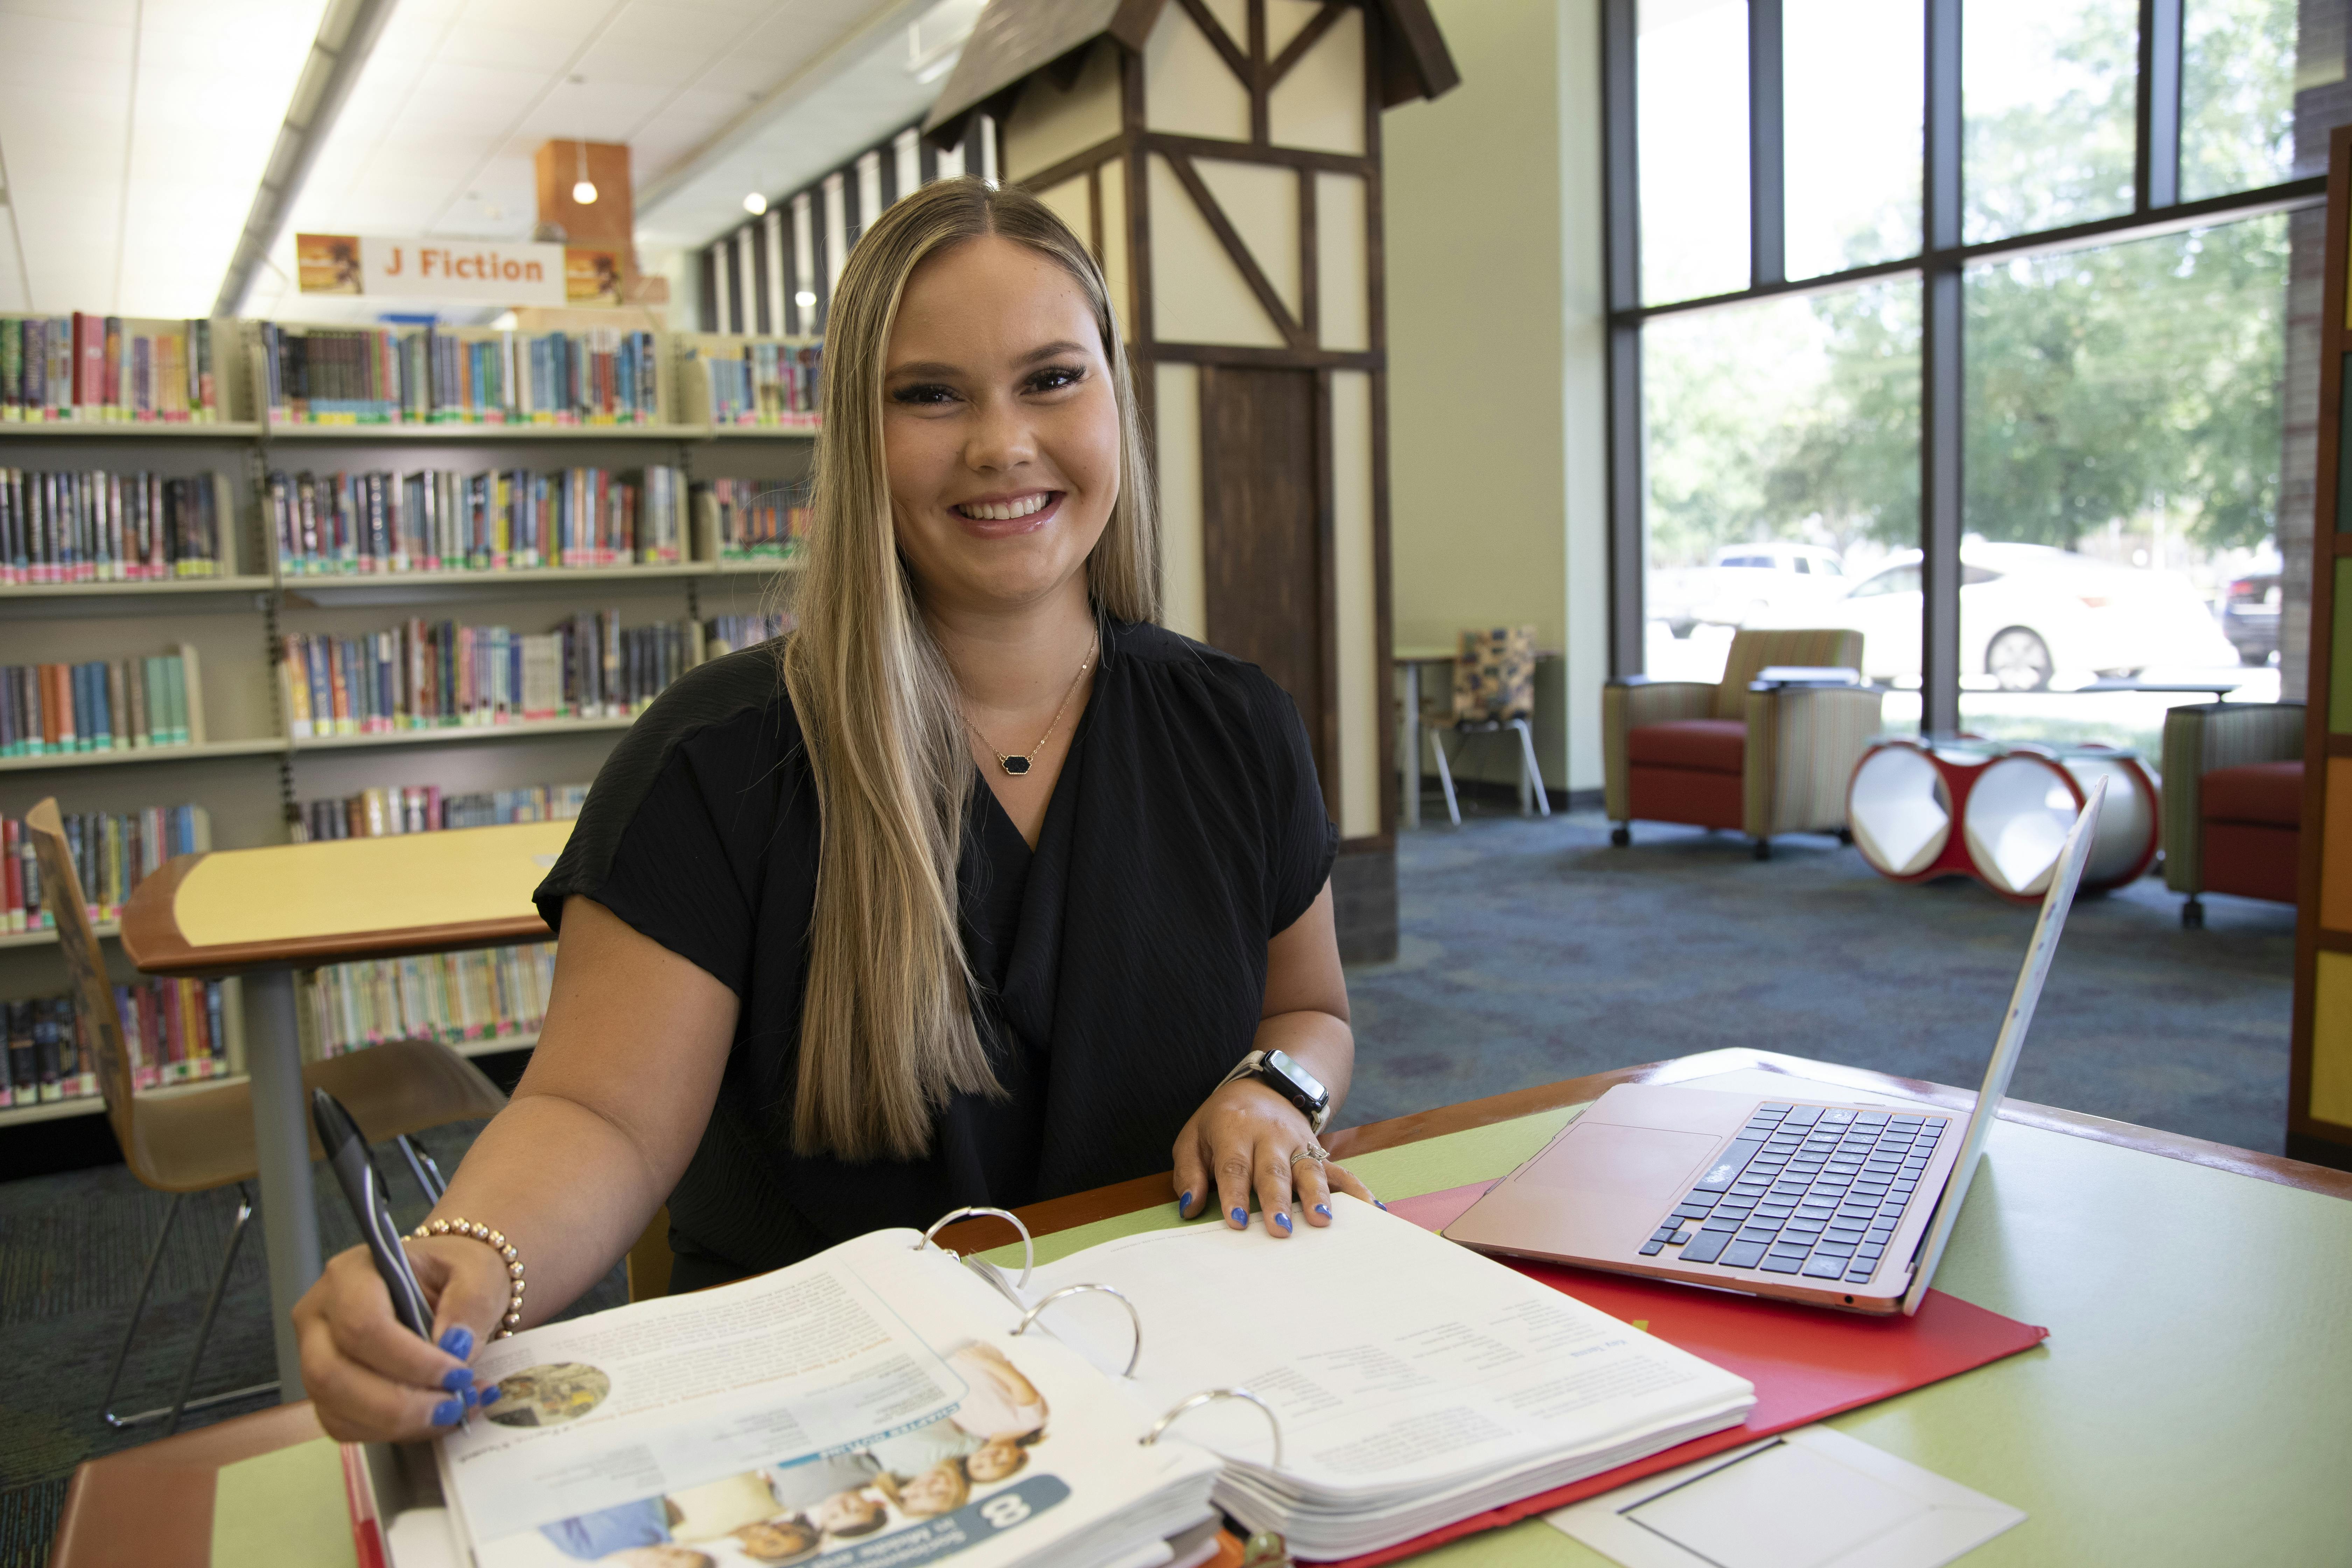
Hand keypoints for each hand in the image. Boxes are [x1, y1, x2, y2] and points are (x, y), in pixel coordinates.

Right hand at [292, 1235, 511, 1441]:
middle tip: (454, 1404)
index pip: (362, 1325)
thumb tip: (454, 1346)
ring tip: (452, 1411)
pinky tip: (432, 1418)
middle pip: (332, 1373)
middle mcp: (320, 1314)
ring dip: (397, 1423)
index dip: (410, 1360)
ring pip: (334, 1407)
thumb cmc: (455, 1273)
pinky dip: (389, 1432)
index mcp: (351, 1274)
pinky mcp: (326, 1389)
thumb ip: (470, 1302)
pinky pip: (343, 1425)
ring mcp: (315, 1354)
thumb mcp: (478, 1271)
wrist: (447, 1284)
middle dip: (397, 1403)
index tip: (458, 1374)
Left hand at [1171, 1078, 1375, 1237]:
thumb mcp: (1193, 1137)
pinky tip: (1372, 1209)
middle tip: (1280, 1230)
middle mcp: (1269, 1134)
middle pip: (1274, 1170)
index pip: (1234, 1166)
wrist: (1264, 1085)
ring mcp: (1298, 1141)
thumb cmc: (1221, 1121)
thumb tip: (1190, 1208)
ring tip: (1322, 1220)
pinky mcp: (1317, 1150)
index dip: (1235, 1195)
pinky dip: (1357, 1190)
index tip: (1236, 1222)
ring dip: (1316, 1196)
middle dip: (1277, 1201)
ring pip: (1309, 1170)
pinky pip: (1340, 1171)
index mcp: (1234, 1128)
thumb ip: (1190, 1173)